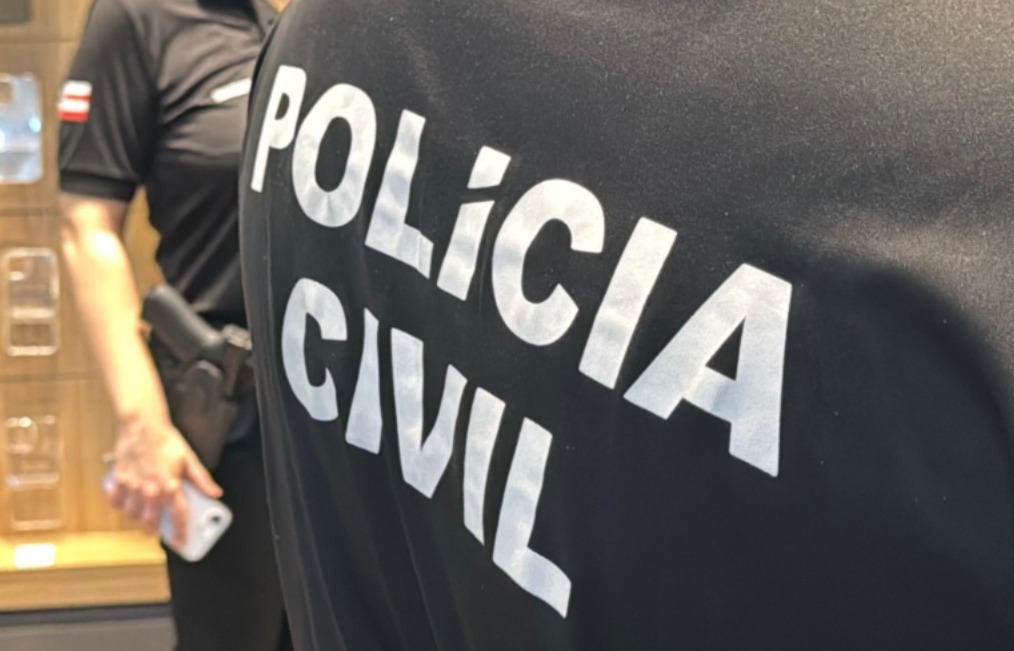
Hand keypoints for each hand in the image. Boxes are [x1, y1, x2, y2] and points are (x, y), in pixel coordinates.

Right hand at [106, 412, 221, 548]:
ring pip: (132, 514)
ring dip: (138, 519)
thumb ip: (202, 479)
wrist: (142, 425)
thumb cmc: (166, 440)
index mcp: (170, 486)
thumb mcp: (189, 459)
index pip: (178, 516)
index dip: (181, 532)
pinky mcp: (120, 479)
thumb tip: (215, 493)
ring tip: (143, 518)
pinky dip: (120, 506)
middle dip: (154, 530)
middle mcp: (150, 490)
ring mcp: (133, 486)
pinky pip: (116, 501)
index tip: (181, 543)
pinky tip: (126, 505)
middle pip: (151, 521)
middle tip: (157, 532)